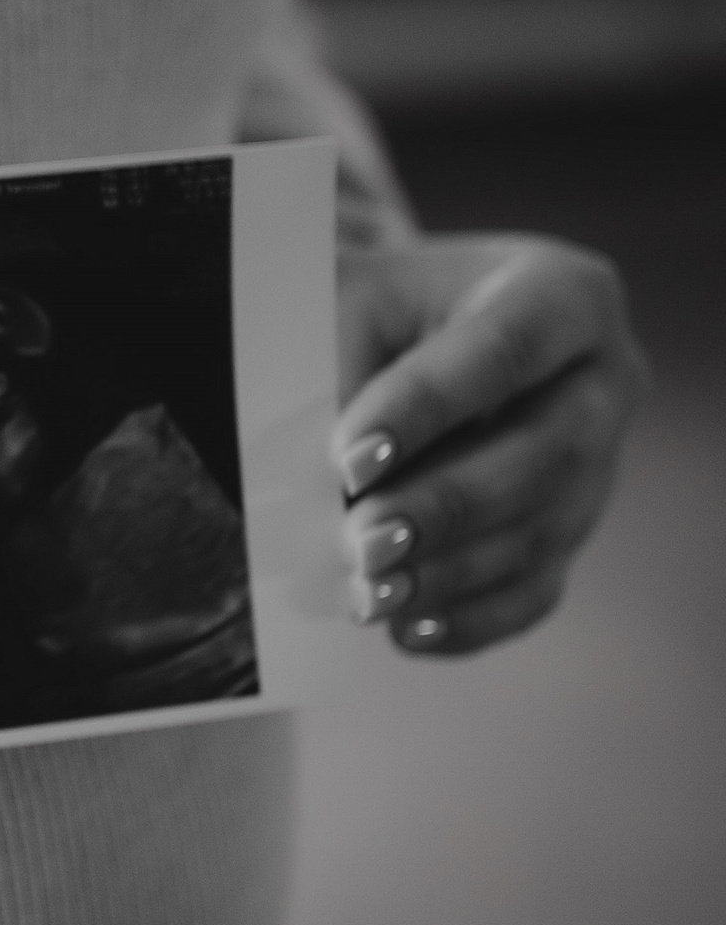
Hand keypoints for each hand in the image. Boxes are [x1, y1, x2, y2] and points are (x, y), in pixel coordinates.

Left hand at [333, 233, 645, 655]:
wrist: (401, 331)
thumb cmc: (372, 307)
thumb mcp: (348, 300)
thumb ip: (339, 370)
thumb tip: (322, 484)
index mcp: (560, 294)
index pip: (506, 347)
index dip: (429, 405)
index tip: (349, 456)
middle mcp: (603, 378)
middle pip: (548, 453)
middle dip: (447, 506)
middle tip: (362, 543)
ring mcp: (599, 461)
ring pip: (543, 531)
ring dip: (450, 572)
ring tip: (369, 594)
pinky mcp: (569, 529)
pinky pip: (535, 589)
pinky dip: (469, 617)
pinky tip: (407, 630)